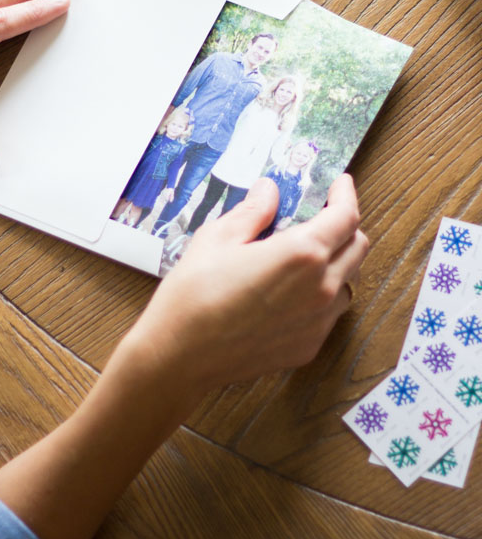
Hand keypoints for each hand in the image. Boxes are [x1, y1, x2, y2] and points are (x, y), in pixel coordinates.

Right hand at [130, 174, 367, 395]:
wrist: (180, 354)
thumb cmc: (194, 293)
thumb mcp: (218, 237)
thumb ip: (253, 211)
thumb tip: (269, 191)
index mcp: (301, 254)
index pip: (346, 216)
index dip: (346, 194)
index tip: (340, 184)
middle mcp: (320, 288)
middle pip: (358, 247)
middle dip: (345, 226)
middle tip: (320, 216)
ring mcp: (318, 321)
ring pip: (348, 282)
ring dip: (337, 262)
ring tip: (303, 256)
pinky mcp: (308, 346)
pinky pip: (329, 313)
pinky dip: (321, 294)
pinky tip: (289, 292)